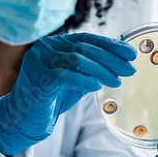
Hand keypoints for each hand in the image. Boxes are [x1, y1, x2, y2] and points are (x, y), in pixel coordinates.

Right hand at [0, 33, 135, 154]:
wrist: (26, 117)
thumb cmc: (53, 96)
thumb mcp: (78, 78)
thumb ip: (94, 68)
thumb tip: (122, 62)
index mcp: (57, 43)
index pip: (88, 39)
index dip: (111, 45)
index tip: (131, 53)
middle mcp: (47, 47)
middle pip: (84, 49)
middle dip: (111, 59)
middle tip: (129, 69)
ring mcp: (39, 61)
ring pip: (76, 60)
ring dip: (101, 70)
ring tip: (117, 81)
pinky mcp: (37, 78)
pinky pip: (63, 76)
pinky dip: (82, 79)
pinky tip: (97, 85)